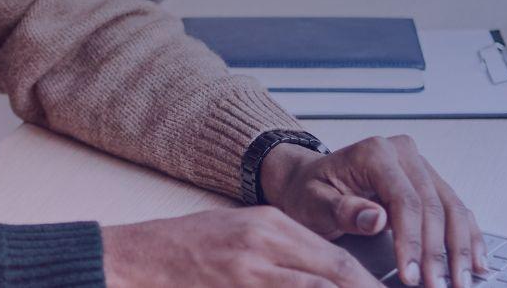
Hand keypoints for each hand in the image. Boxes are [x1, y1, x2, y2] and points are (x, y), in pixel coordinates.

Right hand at [102, 206, 383, 287]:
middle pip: (334, 276)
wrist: (138, 258)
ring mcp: (250, 275)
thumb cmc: (188, 246)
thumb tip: (331, 272)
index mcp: (271, 225)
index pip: (336, 258)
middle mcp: (265, 247)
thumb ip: (286, 249)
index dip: (368, 283)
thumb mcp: (243, 230)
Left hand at [259, 136, 487, 287]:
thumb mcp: (313, 203)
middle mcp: (403, 153)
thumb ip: (343, 210)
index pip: (405, 200)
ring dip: (459, 248)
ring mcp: (419, 166)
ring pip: (451, 208)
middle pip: (433, 205)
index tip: (412, 274)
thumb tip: (376, 217)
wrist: (308, 182)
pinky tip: (475, 261)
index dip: (412, 241)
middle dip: (437, 251)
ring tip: (461, 281)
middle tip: (437, 286)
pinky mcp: (428, 182)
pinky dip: (468, 236)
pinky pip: (455, 209)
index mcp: (375, 153)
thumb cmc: (310, 192)